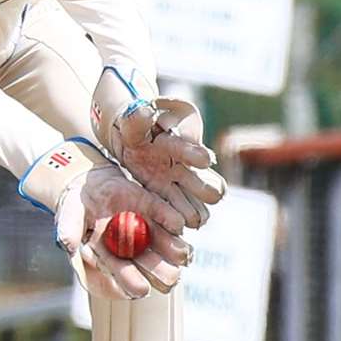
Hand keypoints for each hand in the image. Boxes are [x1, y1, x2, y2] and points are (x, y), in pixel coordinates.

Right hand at [19, 139, 189, 299]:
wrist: (88, 181)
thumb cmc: (75, 205)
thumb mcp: (68, 216)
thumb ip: (68, 230)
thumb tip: (67, 245)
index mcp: (111, 257)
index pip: (125, 277)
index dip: (133, 284)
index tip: (142, 289)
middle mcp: (133, 249)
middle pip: (155, 270)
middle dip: (164, 274)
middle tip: (172, 275)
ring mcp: (147, 231)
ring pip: (170, 250)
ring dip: (177, 252)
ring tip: (182, 253)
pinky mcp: (156, 211)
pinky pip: (172, 221)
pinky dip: (176, 223)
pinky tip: (177, 225)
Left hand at [91, 65, 226, 227]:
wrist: (129, 137)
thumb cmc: (135, 126)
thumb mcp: (133, 121)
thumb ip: (138, 119)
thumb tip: (144, 111)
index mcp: (181, 144)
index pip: (196, 150)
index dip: (198, 154)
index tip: (203, 160)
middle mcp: (188, 167)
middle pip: (212, 187)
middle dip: (204, 191)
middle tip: (194, 195)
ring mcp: (182, 184)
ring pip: (202, 206)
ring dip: (194, 213)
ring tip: (185, 219)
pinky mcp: (170, 198)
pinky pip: (185, 216)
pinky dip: (180, 222)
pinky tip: (173, 228)